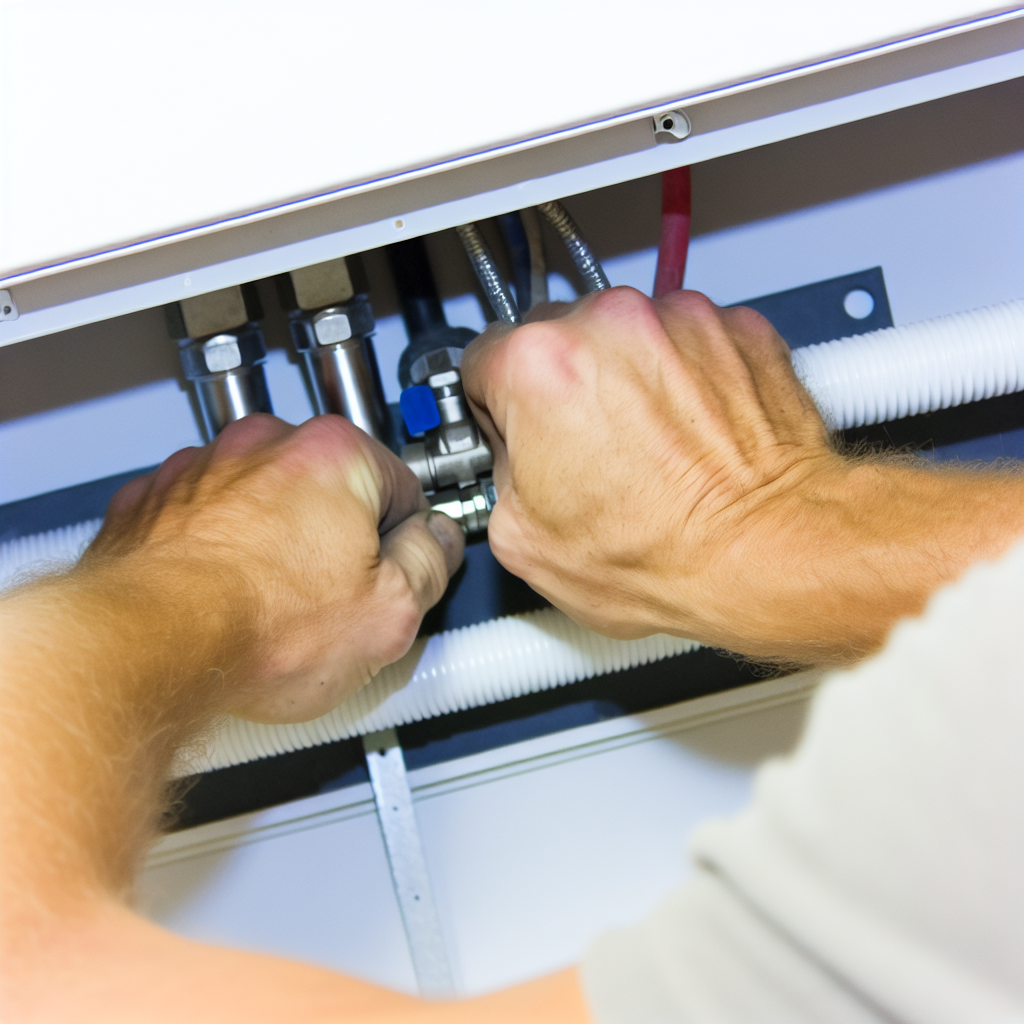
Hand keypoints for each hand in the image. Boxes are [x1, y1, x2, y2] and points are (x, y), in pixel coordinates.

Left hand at [86, 413, 463, 720]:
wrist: (143, 649)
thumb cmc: (255, 629)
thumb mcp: (390, 613)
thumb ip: (432, 562)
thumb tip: (437, 542)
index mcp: (332, 455)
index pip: (401, 487)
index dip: (403, 541)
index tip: (389, 572)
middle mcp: (263, 445)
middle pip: (329, 490)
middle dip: (335, 538)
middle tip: (328, 600)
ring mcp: (201, 469)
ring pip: (263, 501)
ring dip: (273, 540)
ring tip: (269, 605)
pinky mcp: (152, 501)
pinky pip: (205, 518)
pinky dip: (216, 549)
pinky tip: (222, 596)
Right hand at [462, 287, 1023, 662]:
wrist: (770, 549)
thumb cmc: (667, 552)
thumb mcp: (527, 543)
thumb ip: (500, 479)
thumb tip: (513, 463)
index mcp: (539, 365)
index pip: (482, 360)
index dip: (494, 405)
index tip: (511, 424)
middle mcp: (609, 323)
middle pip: (556, 339)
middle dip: (562, 387)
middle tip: (586, 450)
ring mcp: (680, 318)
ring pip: (626, 336)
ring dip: (628, 379)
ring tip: (649, 448)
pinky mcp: (736, 328)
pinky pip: (690, 342)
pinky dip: (685, 377)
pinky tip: (689, 433)